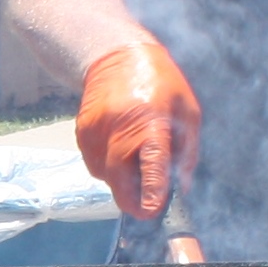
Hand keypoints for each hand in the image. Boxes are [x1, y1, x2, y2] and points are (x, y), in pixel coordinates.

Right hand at [75, 38, 200, 220]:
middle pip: (120, 182)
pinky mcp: (81, 134)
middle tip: (148, 204)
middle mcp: (119, 130)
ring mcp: (96, 133)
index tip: (153, 211)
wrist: (116, 55)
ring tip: (134, 156)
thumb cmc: (161, 84)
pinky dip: (109, 166)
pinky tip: (119, 146)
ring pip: (107, 177)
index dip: (152, 192)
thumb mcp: (186, 112)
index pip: (151, 165)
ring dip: (121, 180)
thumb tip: (181, 189)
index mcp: (152, 123)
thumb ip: (186, 152)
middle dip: (134, 200)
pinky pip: (95, 165)